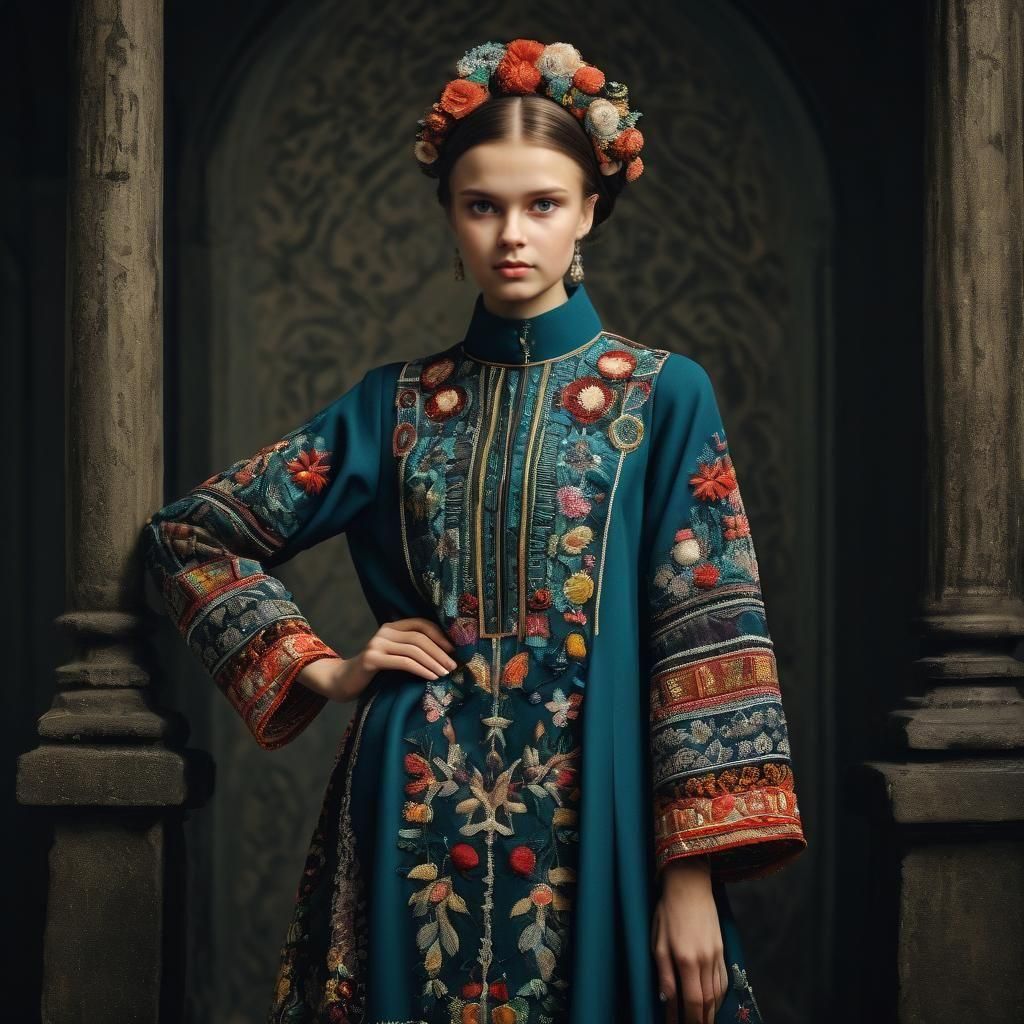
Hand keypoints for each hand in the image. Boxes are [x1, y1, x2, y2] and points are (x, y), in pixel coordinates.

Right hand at [297, 617, 458, 703]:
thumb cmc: (374, 671)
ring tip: (445, 673)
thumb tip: (444, 655)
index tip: (453, 650)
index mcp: (391, 627)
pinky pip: (403, 662)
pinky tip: (431, 677)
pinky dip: (421, 669)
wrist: (343, 681)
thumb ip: (410, 650)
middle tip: (454, 666)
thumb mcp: (394, 656)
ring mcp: (377, 644)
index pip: (421, 624)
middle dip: (440, 652)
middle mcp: (384, 631)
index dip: (440, 635)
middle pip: (420, 637)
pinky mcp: (372, 659)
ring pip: (414, 650)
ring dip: (433, 662)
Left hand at [651, 856, 727, 1023]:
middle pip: (707, 1002)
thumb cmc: (668, 911)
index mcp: (686, 959)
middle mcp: (705, 961)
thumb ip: (664, 973)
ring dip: (711, 1012)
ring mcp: (716, 955)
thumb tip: (667, 1000)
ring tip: (703, 1022)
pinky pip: (723, 980)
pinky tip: (714, 1003)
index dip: (685, 1019)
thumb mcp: (658, 941)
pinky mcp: (722, 949)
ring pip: (717, 994)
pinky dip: (720, 996)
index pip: (691, 1001)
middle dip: (701, 1020)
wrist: (690, 885)